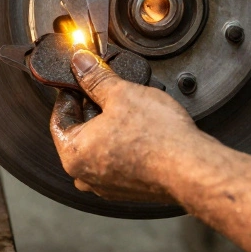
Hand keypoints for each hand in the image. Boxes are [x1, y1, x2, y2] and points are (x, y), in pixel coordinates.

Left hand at [49, 48, 211, 203]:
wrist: (191, 167)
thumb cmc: (158, 137)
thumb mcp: (121, 93)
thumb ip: (95, 77)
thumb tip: (81, 63)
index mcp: (74, 155)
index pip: (59, 119)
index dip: (69, 93)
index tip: (78, 80)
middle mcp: (86, 176)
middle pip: (79, 133)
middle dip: (91, 108)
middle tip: (104, 87)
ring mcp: (107, 185)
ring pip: (99, 147)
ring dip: (108, 125)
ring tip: (126, 105)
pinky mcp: (128, 189)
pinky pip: (116, 159)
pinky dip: (122, 143)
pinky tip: (138, 127)